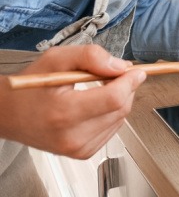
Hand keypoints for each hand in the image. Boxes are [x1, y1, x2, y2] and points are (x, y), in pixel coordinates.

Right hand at [0, 44, 145, 158]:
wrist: (9, 114)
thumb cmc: (32, 86)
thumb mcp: (57, 58)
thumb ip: (91, 56)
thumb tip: (121, 66)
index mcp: (64, 112)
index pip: (114, 98)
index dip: (130, 81)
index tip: (136, 70)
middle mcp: (72, 136)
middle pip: (120, 109)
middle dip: (126, 87)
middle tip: (116, 73)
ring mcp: (78, 148)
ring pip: (120, 118)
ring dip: (119, 99)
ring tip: (100, 87)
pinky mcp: (83, 153)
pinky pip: (112, 128)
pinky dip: (111, 112)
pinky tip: (96, 104)